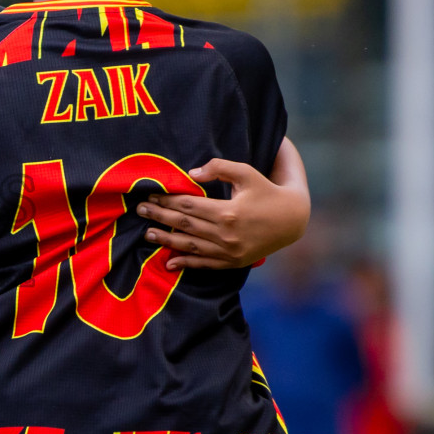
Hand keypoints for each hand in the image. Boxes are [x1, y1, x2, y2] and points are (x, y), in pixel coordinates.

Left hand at [137, 149, 310, 269]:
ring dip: (166, 240)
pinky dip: (186, 264)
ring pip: (190, 246)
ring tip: (147, 233)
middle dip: (159, 217)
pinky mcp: (232, 262)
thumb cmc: (267, 191)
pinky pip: (205, 264)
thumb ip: (219, 169)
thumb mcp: (246, 173)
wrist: (292, 220)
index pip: (188, 206)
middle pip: (184, 225)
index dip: (167, 200)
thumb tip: (192, 172)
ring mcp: (229, 252)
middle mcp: (226, 235)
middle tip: (140, 210)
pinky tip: (169, 262)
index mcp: (227, 213)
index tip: (150, 194)